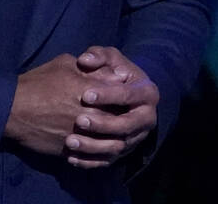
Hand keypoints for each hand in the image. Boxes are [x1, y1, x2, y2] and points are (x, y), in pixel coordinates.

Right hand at [3, 48, 156, 167]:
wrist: (11, 109)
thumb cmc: (38, 82)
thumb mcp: (65, 64)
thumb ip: (91, 67)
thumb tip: (108, 70)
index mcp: (91, 90)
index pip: (120, 92)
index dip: (126, 93)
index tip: (127, 92)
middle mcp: (90, 113)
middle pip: (119, 118)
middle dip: (126, 117)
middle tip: (128, 115)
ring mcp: (81, 134)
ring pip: (110, 142)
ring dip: (116, 139)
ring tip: (117, 136)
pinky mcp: (70, 150)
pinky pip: (92, 156)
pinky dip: (99, 154)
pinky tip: (100, 149)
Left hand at [68, 47, 158, 168]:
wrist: (126, 97)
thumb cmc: (115, 73)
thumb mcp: (111, 59)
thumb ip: (98, 55)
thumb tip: (84, 61)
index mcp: (147, 92)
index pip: (128, 95)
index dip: (107, 95)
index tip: (85, 95)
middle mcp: (146, 118)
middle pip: (126, 125)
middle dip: (102, 124)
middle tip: (79, 120)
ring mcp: (136, 137)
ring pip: (117, 147)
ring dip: (93, 147)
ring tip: (70, 141)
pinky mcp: (125, 152)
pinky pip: (108, 161)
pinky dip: (90, 162)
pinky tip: (71, 158)